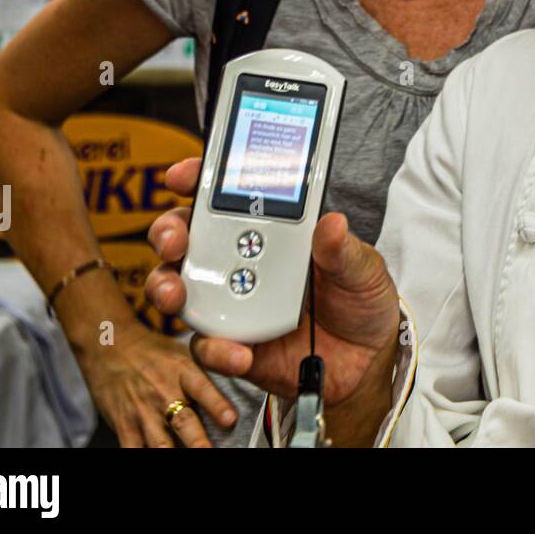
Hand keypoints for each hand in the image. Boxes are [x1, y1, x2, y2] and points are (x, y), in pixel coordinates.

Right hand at [74, 317, 238, 447]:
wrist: (109, 346)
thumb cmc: (152, 351)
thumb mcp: (183, 352)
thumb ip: (207, 368)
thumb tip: (242, 371)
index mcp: (182, 370)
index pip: (201, 387)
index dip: (216, 404)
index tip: (230, 419)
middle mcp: (163, 391)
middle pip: (183, 420)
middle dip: (197, 441)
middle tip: (208, 450)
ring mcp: (142, 411)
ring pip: (160, 442)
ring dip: (173, 454)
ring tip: (188, 460)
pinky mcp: (124, 425)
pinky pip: (133, 449)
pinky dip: (142, 455)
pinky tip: (154, 461)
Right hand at [146, 159, 400, 413]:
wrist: (366, 357)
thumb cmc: (359, 298)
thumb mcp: (362, 267)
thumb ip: (343, 250)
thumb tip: (333, 223)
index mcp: (271, 228)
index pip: (225, 196)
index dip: (197, 180)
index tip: (182, 176)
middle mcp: (241, 259)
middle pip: (186, 237)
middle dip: (169, 232)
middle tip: (175, 241)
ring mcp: (231, 301)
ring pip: (178, 287)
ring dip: (168, 287)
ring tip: (178, 294)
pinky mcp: (232, 343)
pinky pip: (206, 345)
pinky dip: (214, 348)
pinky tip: (238, 352)